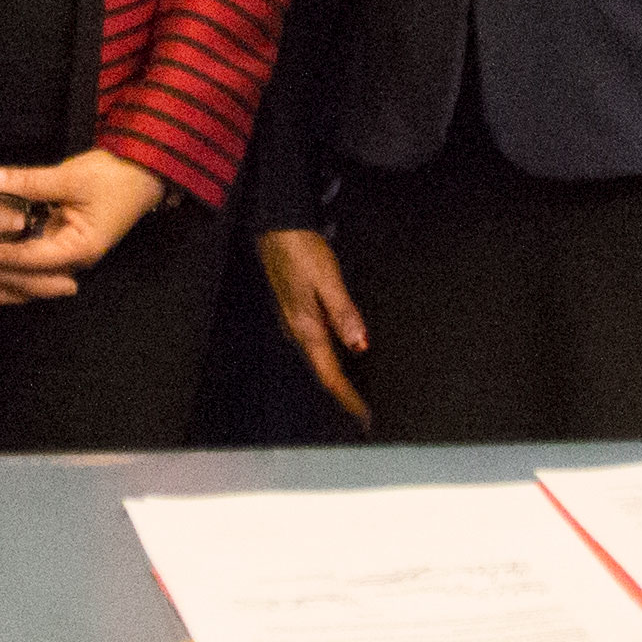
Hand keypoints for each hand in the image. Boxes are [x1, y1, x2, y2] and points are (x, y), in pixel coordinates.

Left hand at [0, 150, 165, 281]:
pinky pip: (29, 256)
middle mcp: (72, 260)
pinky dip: (6, 256)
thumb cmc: (115, 177)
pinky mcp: (60, 243)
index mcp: (79, 250)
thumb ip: (31, 181)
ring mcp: (66, 253)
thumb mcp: (73, 176)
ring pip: (26, 271)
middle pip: (26, 276)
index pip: (31, 259)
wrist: (143, 173)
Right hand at [253, 228, 372, 428]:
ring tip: (359, 390)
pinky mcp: (298, 312)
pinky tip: (345, 354)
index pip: (329, 374)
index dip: (347, 396)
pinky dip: (334, 357)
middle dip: (345, 392)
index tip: (363, 414)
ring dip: (340, 376)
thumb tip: (360, 345)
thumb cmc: (301, 250)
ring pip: (320, 359)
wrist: (277, 227)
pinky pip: (318, 344)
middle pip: (324, 371)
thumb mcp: (327, 280)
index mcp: (306, 327)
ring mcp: (296, 322)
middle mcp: (298, 330)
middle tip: (365, 408)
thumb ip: (344, 313)